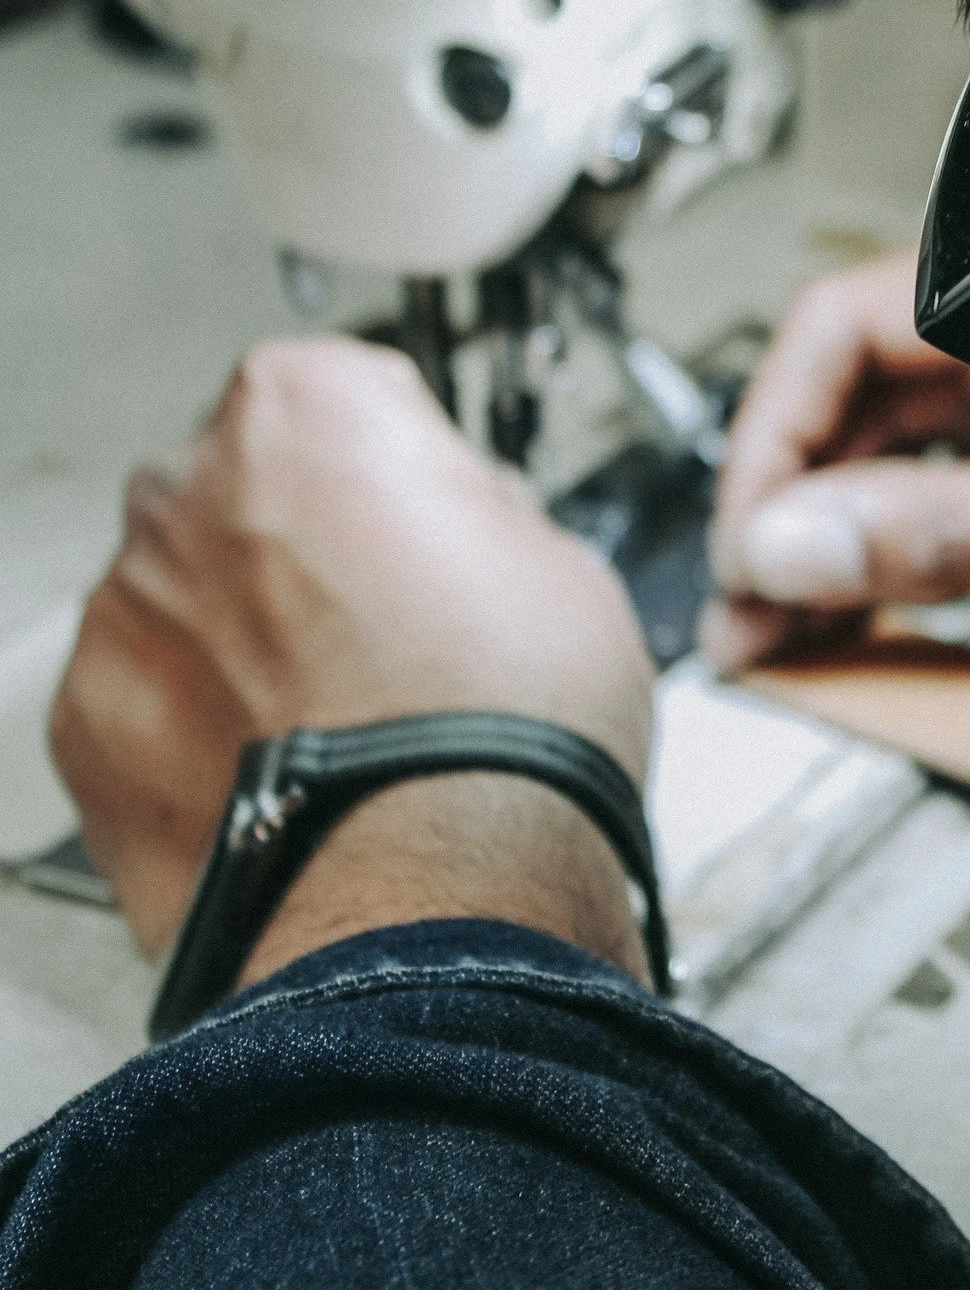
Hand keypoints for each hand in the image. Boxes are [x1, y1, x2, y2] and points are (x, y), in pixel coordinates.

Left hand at [50, 337, 655, 983]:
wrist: (443, 895)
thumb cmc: (508, 731)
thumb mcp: (565, 569)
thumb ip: (482, 517)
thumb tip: (462, 530)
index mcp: (307, 412)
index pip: (353, 394)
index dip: (411, 468)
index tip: (438, 522)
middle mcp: (187, 490)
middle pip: (252, 491)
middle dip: (311, 547)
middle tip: (397, 630)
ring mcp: (124, 609)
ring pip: (192, 598)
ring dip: (253, 639)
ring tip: (350, 720)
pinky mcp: (84, 726)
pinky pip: (147, 699)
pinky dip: (203, 727)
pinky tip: (290, 769)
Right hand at [701, 238, 969, 669]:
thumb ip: (950, 533)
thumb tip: (798, 546)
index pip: (843, 333)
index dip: (776, 449)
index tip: (752, 551)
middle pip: (860, 399)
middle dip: (795, 515)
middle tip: (752, 620)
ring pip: (902, 455)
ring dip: (841, 547)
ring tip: (790, 639)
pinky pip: (961, 494)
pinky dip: (908, 558)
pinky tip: (868, 616)